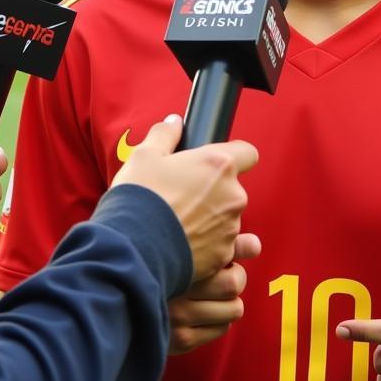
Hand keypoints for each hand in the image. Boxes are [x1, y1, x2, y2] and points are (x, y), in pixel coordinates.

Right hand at [110, 114, 257, 282]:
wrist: (134, 249)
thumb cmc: (140, 197)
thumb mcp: (144, 155)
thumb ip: (165, 134)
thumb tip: (174, 122)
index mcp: (218, 164)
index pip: (247, 153)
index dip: (233, 155)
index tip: (214, 162)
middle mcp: (232, 196)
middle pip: (232, 188)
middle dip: (213, 191)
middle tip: (182, 195)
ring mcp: (230, 229)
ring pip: (227, 219)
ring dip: (210, 220)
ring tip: (179, 224)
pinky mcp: (223, 257)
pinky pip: (225, 248)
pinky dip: (212, 249)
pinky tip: (189, 247)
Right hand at [168, 232, 261, 353]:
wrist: (120, 297)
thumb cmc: (158, 265)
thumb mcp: (185, 247)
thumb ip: (222, 243)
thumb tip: (256, 245)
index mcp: (175, 259)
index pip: (225, 256)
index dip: (234, 255)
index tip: (229, 255)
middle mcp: (177, 289)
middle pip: (233, 284)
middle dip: (235, 277)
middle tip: (222, 273)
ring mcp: (179, 317)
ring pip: (234, 308)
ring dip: (230, 300)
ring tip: (214, 294)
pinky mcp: (182, 340)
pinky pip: (222, 328)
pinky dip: (221, 318)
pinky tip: (205, 310)